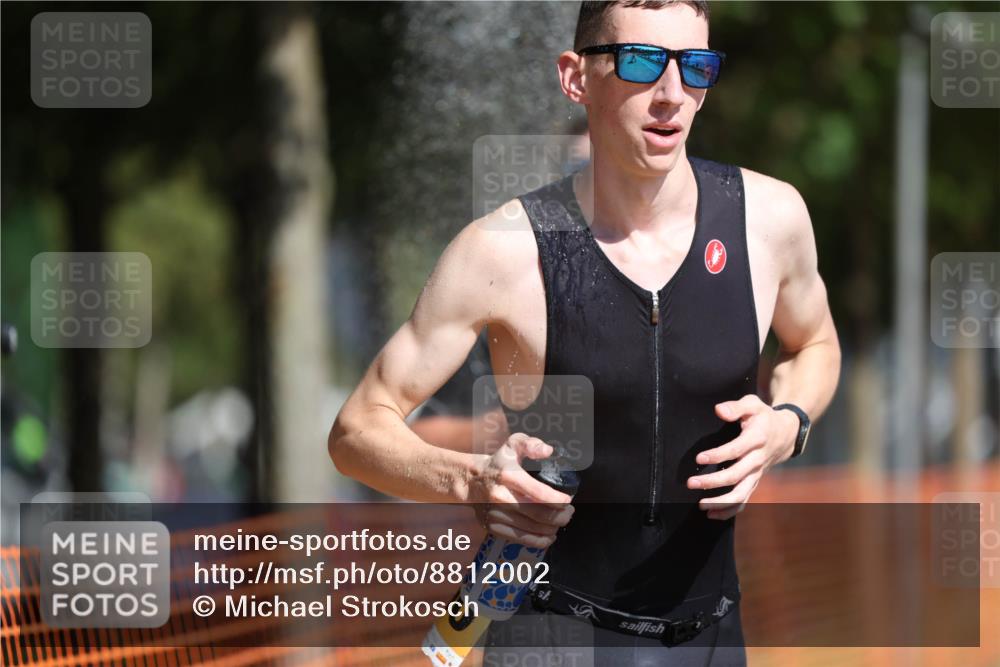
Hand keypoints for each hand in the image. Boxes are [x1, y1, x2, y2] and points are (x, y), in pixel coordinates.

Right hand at [468, 433, 574, 547]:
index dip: (557, 500)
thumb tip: (548, 451)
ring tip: (560, 522)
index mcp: (508, 476)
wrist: (470, 481)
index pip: (538, 492)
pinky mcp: (493, 527)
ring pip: (532, 529)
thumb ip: (530, 444)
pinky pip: (521, 539)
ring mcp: (496, 514)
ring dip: (552, 528)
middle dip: (560, 516)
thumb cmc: (497, 464)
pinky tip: (549, 535)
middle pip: (538, 514)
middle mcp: (501, 497)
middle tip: (569, 513)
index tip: (568, 500)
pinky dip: (539, 540)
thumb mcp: (512, 445)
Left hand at [686, 395, 798, 520]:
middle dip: (712, 482)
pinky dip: (728, 510)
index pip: (736, 450)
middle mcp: (757, 460)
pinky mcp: (754, 482)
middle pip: (735, 475)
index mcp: (757, 439)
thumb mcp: (752, 404)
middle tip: (691, 483)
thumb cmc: (763, 417)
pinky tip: (711, 514)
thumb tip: (719, 410)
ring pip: (741, 494)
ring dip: (720, 502)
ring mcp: (757, 474)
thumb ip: (735, 407)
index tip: (699, 458)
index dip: (718, 455)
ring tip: (701, 504)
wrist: (785, 434)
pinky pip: (743, 500)